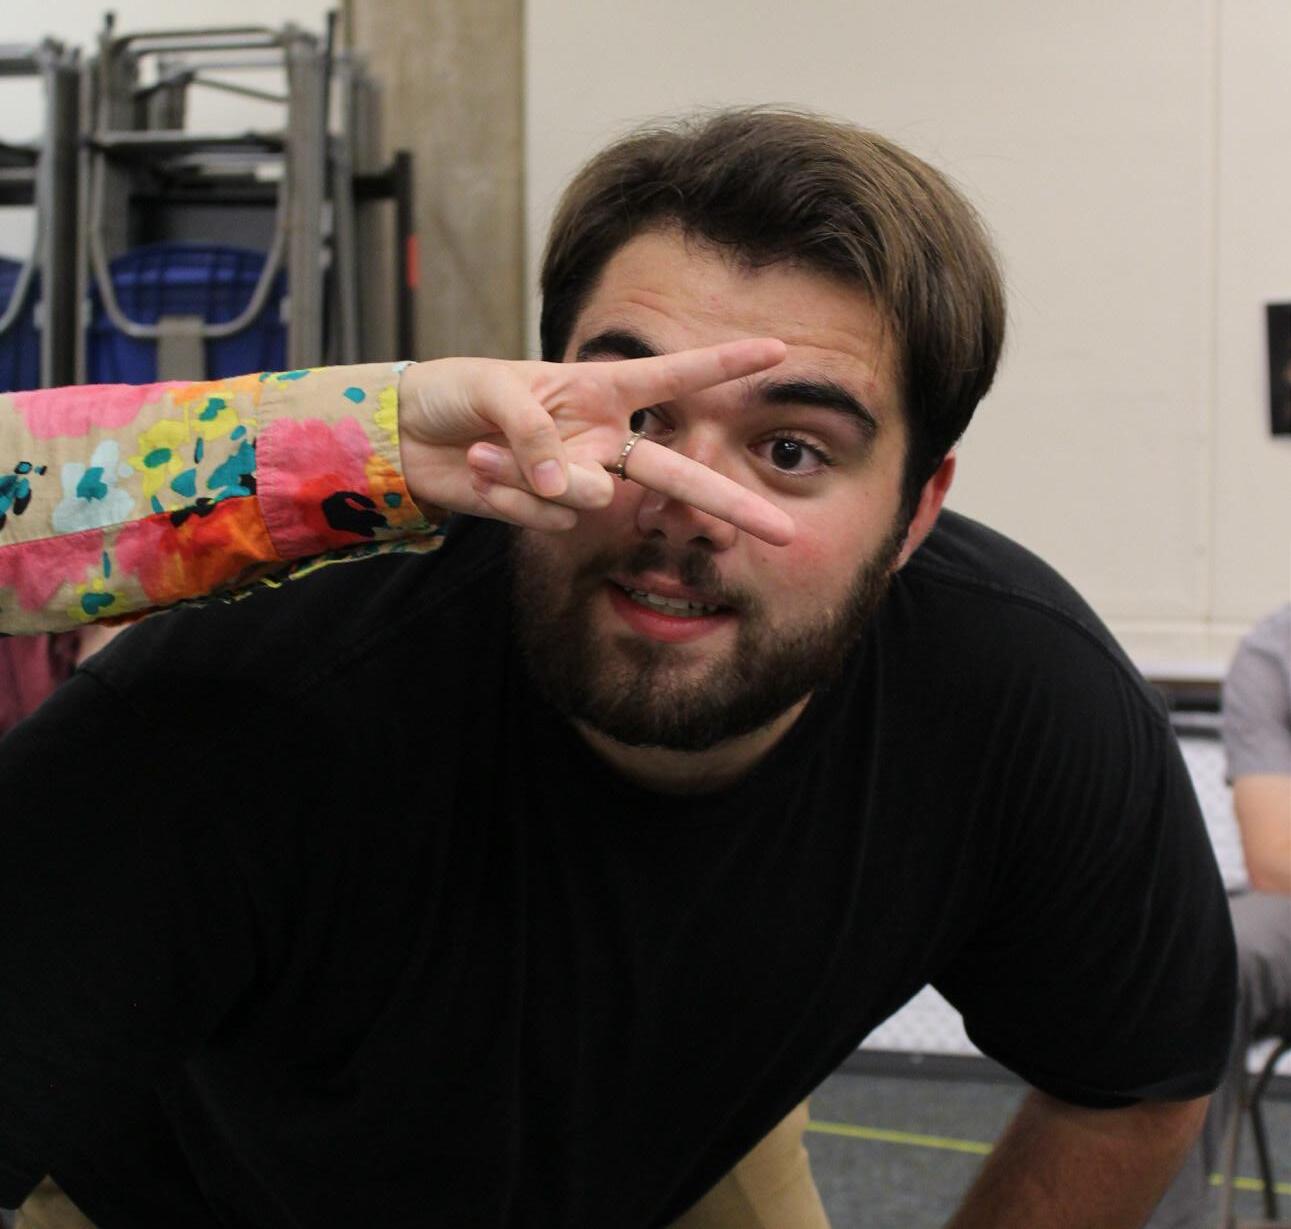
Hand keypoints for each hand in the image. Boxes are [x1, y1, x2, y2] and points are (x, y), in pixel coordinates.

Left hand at [396, 340, 793, 544]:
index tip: (777, 350)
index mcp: (598, 389)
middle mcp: (600, 438)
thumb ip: (538, 433)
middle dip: (726, 501)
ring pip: (588, 499)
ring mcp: (576, 478)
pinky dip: (507, 496)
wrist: (408, 436)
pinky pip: (546, 515)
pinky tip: (483, 475)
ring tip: (486, 452)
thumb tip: (571, 489)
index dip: (723, 365)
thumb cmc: (458, 391)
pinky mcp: (546, 509)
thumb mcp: (495, 389)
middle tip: (783, 533)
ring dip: (529, 478)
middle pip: (674, 473)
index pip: (672, 378)